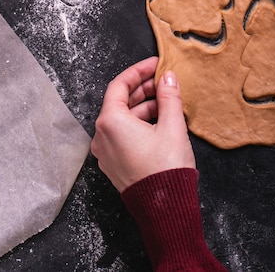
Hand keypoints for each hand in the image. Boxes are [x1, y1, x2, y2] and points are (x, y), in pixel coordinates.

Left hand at [91, 56, 195, 191]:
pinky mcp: (115, 164)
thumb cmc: (166, 169)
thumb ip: (169, 97)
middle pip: (120, 102)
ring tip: (167, 101)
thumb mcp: (172, 126)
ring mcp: (106, 152)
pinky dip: (139, 124)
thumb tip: (168, 78)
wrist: (165, 210)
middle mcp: (102, 136)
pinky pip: (123, 135)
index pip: (119, 85)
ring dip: (143, 106)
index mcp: (110, 122)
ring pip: (123, 119)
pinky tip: (160, 121)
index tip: (155, 65)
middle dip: (143, 89)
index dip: (138, 71)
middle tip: (164, 80)